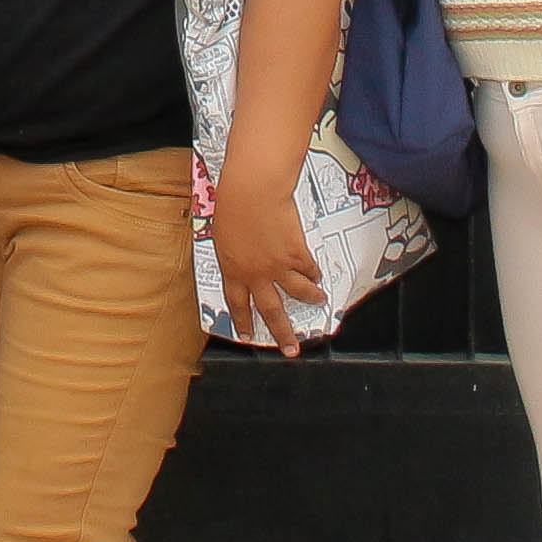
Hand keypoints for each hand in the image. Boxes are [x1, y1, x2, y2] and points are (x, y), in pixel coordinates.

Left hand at [202, 164, 326, 354]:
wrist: (252, 192)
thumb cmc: (231, 205)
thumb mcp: (223, 235)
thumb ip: (233, 254)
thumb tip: (240, 262)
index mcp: (232, 270)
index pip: (237, 304)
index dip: (243, 321)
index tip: (248, 336)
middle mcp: (256, 275)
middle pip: (271, 311)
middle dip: (283, 333)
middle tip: (292, 349)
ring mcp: (278, 267)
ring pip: (298, 293)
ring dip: (310, 299)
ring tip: (319, 300)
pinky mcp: (296, 254)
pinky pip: (309, 270)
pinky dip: (314, 273)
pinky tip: (317, 274)